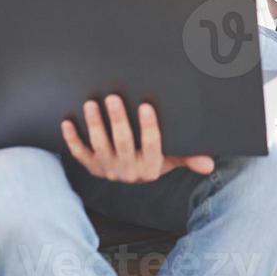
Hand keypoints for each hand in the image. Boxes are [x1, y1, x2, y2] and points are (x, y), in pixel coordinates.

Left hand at [61, 95, 214, 182]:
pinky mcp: (91, 166)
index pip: (152, 144)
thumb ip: (189, 158)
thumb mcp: (173, 159)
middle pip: (123, 143)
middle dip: (117, 120)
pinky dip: (72, 140)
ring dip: (94, 125)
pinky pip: (79, 154)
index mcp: (151, 166)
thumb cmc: (154, 159)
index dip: (148, 126)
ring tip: (91, 104)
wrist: (131, 178)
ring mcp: (107, 168)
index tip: (146, 105)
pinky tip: (67, 122)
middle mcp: (128, 169)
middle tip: (113, 97)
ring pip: (100, 146)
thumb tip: (210, 163)